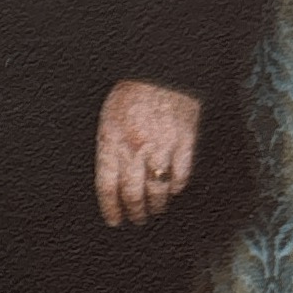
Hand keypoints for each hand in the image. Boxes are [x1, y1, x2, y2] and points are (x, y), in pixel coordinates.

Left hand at [95, 79, 200, 227]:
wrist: (160, 72)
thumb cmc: (130, 94)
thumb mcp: (108, 120)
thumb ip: (109, 149)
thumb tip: (113, 180)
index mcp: (112, 141)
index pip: (107, 186)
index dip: (110, 208)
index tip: (113, 220)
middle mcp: (135, 148)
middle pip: (133, 194)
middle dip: (134, 212)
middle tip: (136, 220)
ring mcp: (162, 147)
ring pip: (158, 190)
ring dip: (156, 206)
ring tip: (154, 211)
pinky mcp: (185, 143)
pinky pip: (181, 175)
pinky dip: (176, 188)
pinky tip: (172, 192)